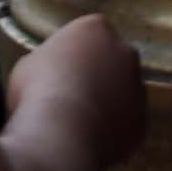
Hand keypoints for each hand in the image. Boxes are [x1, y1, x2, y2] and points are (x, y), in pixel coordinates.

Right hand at [4, 14, 144, 168]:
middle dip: (97, 75)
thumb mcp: (29, 64)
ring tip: (79, 124)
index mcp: (96, 29)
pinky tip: (90, 142)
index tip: (58, 71)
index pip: (88, 34)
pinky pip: (126, 124)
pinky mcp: (142, 121)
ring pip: (123, 93)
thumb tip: (49, 72)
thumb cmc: (37, 91)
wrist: (60, 135)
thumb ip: (49, 61)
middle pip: (112, 60)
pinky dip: (112, 131)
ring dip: (107, 103)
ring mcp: (138, 87)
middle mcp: (125, 52)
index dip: (72, 54)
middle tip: (72, 96)